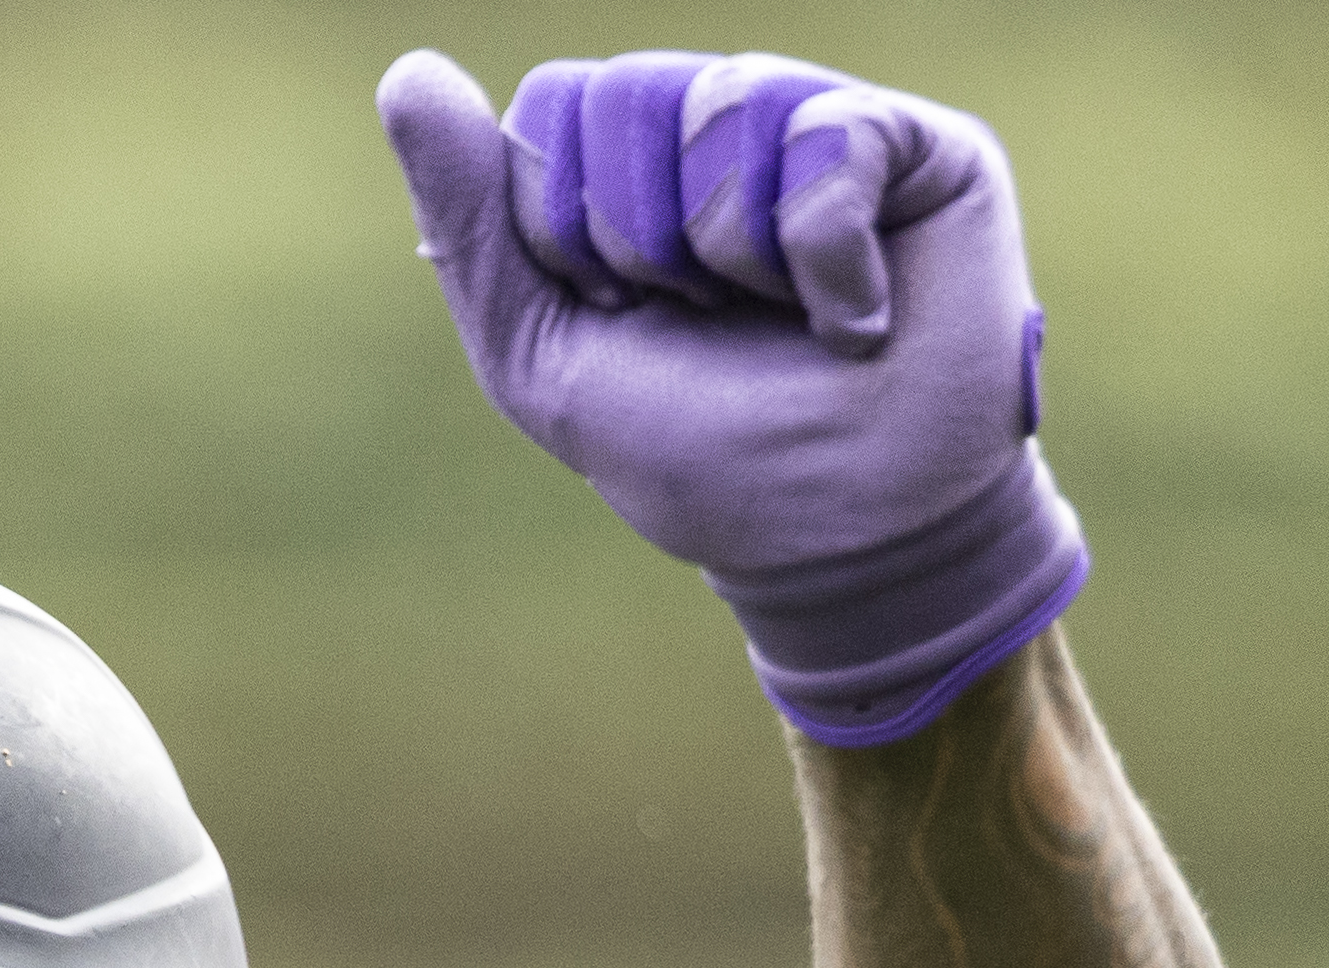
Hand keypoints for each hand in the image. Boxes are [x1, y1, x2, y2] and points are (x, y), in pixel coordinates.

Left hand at [378, 49, 1084, 744]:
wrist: (835, 535)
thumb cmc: (696, 450)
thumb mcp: (542, 352)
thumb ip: (471, 219)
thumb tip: (408, 71)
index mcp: (629, 167)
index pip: (551, 106)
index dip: (565, 226)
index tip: (622, 315)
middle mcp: (722, 122)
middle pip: (624, 91)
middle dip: (641, 241)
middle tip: (708, 322)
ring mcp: (821, 122)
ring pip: (723, 102)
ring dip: (732, 257)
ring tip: (786, 322)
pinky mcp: (921, 145)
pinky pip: (828, 137)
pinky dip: (824, 260)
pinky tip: (858, 320)